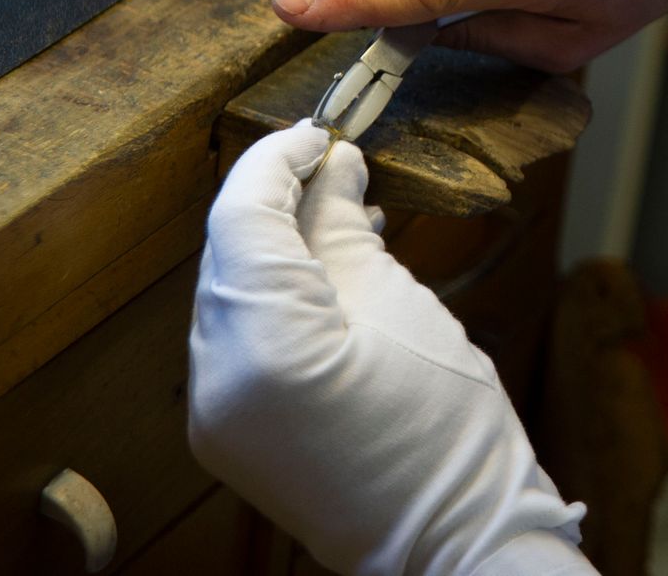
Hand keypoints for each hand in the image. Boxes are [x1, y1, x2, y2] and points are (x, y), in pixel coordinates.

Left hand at [189, 123, 595, 575]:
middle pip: (230, 255)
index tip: (320, 132)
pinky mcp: (228, 431)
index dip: (278, 161)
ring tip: (341, 210)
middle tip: (336, 161)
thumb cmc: (447, 432)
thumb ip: (347, 229)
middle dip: (277, 200)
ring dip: (277, 245)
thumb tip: (330, 170)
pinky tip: (325, 272)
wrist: (452, 538)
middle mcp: (216, 382)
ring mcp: (214, 414)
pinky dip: (275, 295)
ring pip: (231, 293)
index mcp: (263, 346)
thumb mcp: (402, 306)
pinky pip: (238, 337)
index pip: (243, 218)